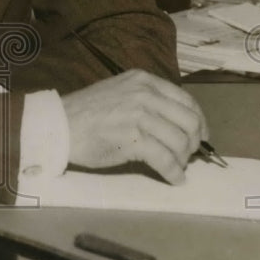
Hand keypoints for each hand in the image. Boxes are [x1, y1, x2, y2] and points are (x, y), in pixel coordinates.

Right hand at [62, 69, 208, 184]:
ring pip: (180, 141)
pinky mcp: (133, 138)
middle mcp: (144, 94)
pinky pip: (165, 159)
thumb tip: (175, 122)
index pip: (186, 100)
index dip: (199, 121)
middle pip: (188, 121)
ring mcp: (139, 115)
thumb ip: (147, 101)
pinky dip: (173, 172)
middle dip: (193, 143)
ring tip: (176, 167)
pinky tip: (173, 179)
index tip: (200, 136)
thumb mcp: (120, 92)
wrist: (59, 125)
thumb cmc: (86, 113)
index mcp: (143, 81)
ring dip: (183, 160)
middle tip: (187, 156)